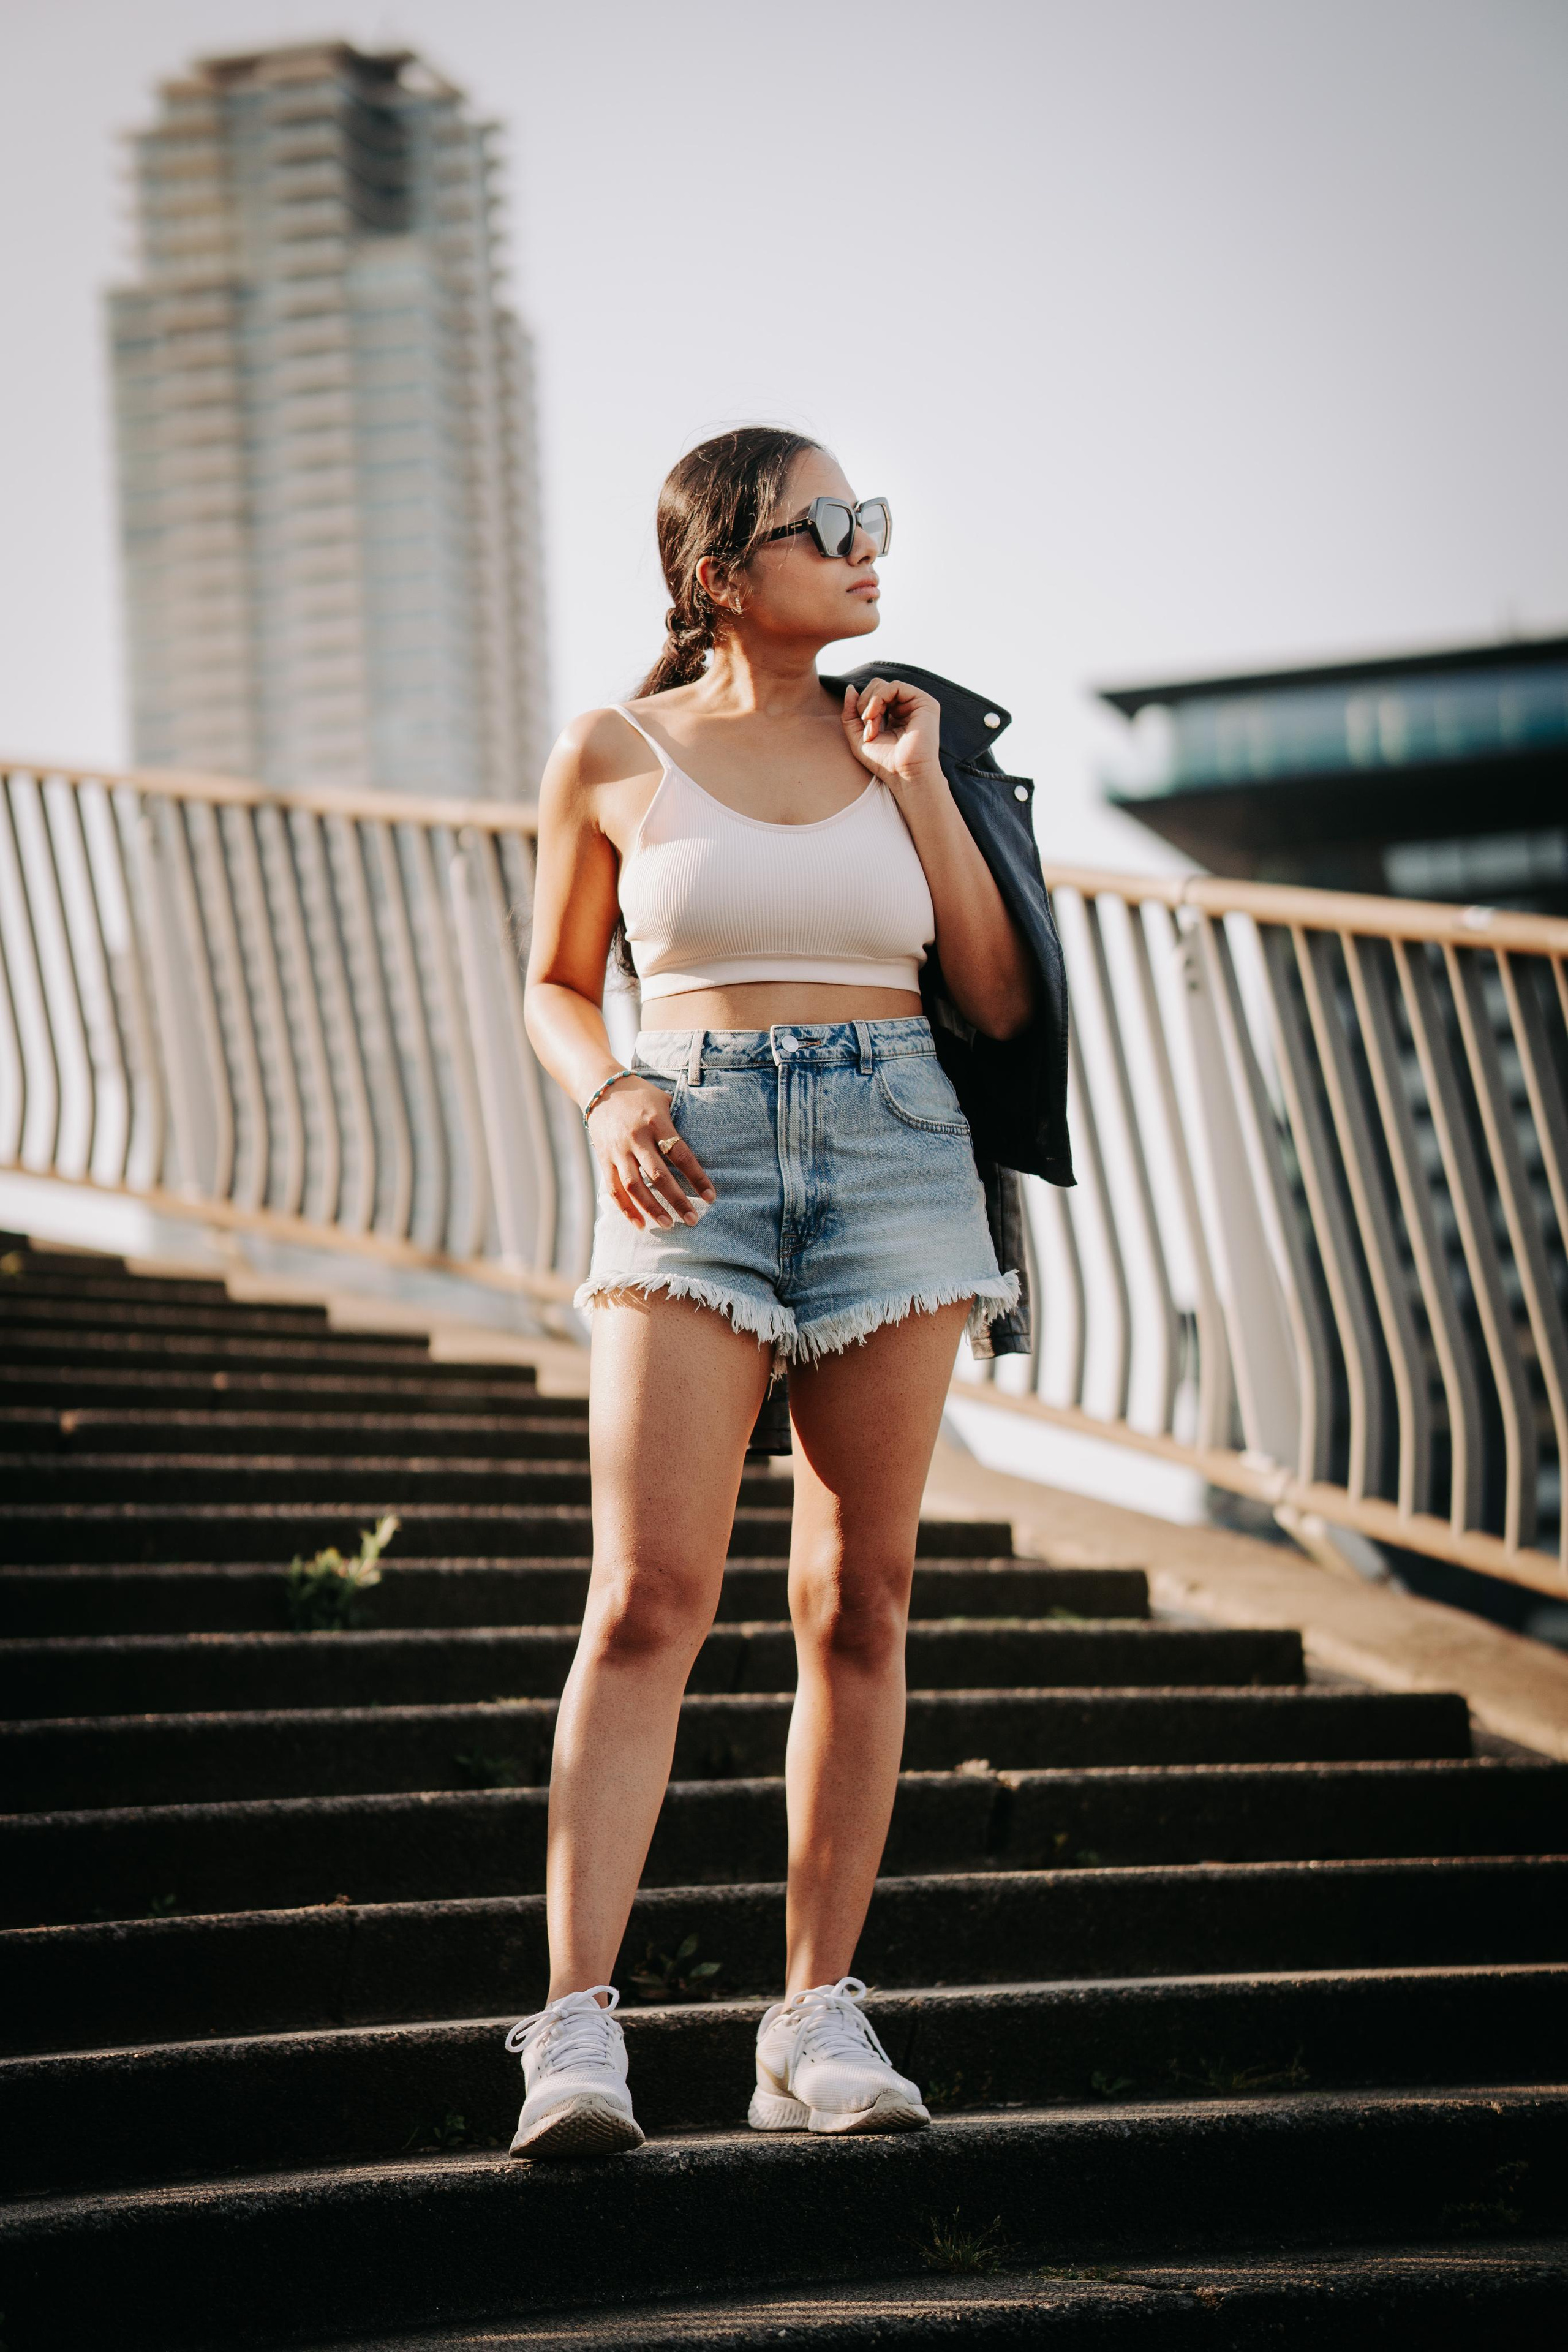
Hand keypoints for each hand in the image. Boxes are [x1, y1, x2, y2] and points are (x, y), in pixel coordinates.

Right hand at [587, 1077, 715, 1229]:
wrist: (601, 1088)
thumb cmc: (642, 1096)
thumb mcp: (665, 1102)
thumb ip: (679, 1126)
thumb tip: (707, 1149)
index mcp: (657, 1122)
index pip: (681, 1154)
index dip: (697, 1178)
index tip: (711, 1197)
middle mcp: (637, 1137)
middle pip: (658, 1174)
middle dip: (677, 1200)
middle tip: (693, 1220)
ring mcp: (618, 1150)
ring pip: (634, 1186)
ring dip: (652, 1208)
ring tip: (669, 1225)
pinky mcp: (604, 1159)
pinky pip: (614, 1189)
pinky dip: (627, 1209)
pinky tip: (640, 1224)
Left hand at [841, 677, 943, 792]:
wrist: (905, 776)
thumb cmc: (885, 763)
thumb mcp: (858, 738)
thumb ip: (850, 713)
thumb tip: (850, 687)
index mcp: (894, 715)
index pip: (872, 696)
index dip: (860, 706)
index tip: (861, 728)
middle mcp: (906, 708)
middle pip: (876, 687)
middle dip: (864, 705)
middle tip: (867, 727)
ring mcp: (916, 704)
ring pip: (883, 686)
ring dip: (870, 704)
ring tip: (871, 726)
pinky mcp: (925, 703)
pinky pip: (895, 687)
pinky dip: (879, 699)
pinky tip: (874, 716)